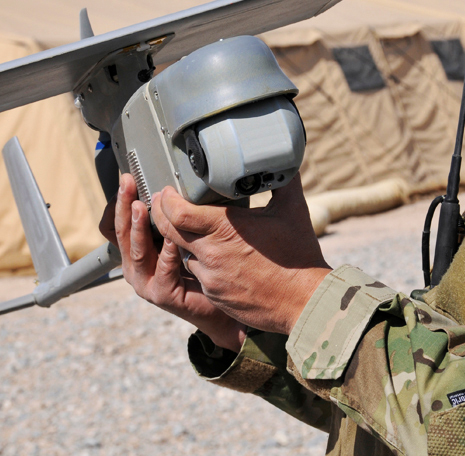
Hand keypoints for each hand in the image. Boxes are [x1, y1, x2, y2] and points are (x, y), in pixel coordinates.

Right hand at [99, 175, 245, 351]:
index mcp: (136, 253)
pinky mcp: (161, 295)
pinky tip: (173, 238)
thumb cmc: (198, 271)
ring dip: (138, 228)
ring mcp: (145, 283)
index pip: (121, 223)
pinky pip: (163, 270)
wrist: (216, 308)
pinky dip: (167, 253)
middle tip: (128, 183)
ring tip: (140, 206)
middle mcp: (135, 268)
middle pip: (123, 232)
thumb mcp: (178, 240)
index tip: (127, 178)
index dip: (121, 201)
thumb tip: (173, 187)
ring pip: (137, 251)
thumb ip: (171, 221)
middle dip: (125, 205)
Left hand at [152, 175, 331, 335]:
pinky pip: (197, 273)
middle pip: (169, 231)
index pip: (178, 212)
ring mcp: (210, 276)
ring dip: (181, 239)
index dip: (167, 199)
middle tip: (164, 202)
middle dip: (161, 214)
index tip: (168, 190)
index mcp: (225, 229)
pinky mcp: (214, 294)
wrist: (304, 302)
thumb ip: (283, 182)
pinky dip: (199, 261)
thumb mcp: (292, 211)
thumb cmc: (298, 257)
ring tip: (190, 227)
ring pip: (182, 253)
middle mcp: (211, 253)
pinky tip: (212, 254)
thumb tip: (286, 161)